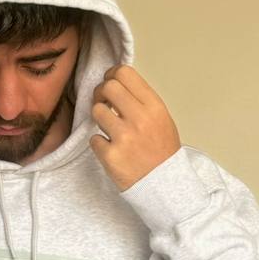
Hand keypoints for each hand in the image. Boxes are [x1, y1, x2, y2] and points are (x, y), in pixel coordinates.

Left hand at [90, 65, 181, 191]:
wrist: (165, 186)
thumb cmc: (161, 151)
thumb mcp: (161, 119)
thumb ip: (141, 100)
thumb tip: (115, 81)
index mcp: (154, 107)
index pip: (125, 73)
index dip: (112, 75)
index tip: (110, 83)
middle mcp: (140, 119)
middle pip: (108, 87)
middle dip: (101, 93)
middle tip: (104, 103)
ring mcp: (124, 138)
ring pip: (97, 111)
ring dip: (99, 118)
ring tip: (110, 129)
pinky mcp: (111, 156)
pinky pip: (93, 138)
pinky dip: (100, 143)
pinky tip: (113, 150)